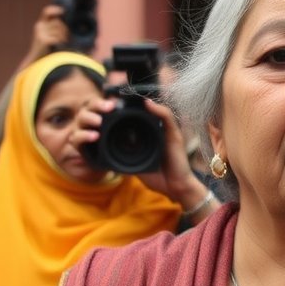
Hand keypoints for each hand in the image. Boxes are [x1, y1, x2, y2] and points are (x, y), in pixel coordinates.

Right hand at [24, 5, 67, 64]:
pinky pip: (57, 38)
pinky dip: (60, 42)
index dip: (54, 9)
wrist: (37, 60)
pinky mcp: (43, 40)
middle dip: (64, 29)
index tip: (62, 11)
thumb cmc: (47, 48)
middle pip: (58, 22)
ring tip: (60, 43)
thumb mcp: (49, 35)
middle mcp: (39, 26)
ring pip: (59, 30)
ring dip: (63, 37)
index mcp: (41, 24)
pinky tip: (57, 46)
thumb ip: (55, 27)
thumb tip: (65, 19)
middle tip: (64, 38)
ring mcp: (40, 33)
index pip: (46, 12)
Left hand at [71, 96, 212, 213]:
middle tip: (115, 98)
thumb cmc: (159, 178)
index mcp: (150, 138)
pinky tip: (147, 103)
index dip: (125, 112)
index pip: (138, 120)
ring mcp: (168, 132)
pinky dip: (157, 109)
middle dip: (132, 105)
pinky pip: (167, 118)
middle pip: (146, 113)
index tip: (110, 108)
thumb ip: (126, 160)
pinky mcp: (175, 135)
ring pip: (156, 111)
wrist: (176, 189)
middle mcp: (159, 132)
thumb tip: (108, 159)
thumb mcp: (137, 167)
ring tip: (128, 96)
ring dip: (143, 103)